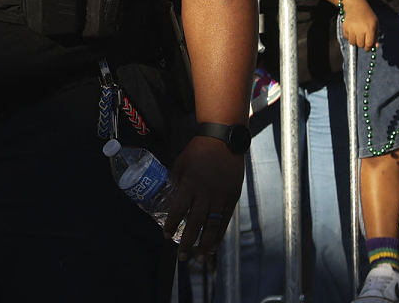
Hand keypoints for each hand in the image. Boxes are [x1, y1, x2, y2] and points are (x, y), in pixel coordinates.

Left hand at [164, 137, 243, 256]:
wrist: (224, 140)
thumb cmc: (198, 150)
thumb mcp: (181, 162)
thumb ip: (176, 182)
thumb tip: (170, 198)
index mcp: (190, 184)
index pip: (178, 210)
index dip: (172, 225)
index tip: (166, 236)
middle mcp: (205, 192)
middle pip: (195, 223)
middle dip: (187, 242)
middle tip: (181, 256)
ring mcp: (220, 196)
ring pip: (212, 225)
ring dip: (204, 244)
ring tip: (199, 258)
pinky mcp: (232, 197)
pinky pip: (225, 219)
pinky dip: (219, 234)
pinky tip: (214, 245)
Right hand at [341, 0, 377, 49]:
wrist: (356, 6)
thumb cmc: (368, 16)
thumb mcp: (375, 24)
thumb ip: (376, 36)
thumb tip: (375, 46)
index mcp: (370, 29)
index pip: (368, 44)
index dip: (368, 47)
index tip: (368, 46)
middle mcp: (360, 29)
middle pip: (360, 45)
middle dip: (362, 44)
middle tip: (362, 39)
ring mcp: (352, 28)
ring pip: (352, 43)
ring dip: (355, 41)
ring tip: (357, 36)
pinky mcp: (345, 27)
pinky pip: (346, 37)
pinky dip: (349, 37)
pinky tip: (352, 31)